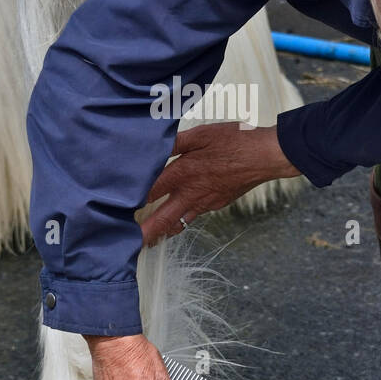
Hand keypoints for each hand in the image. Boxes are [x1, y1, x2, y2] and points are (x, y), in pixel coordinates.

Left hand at [140, 122, 299, 246]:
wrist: (265, 156)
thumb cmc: (235, 140)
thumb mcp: (201, 134)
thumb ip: (174, 142)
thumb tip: (150, 146)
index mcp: (183, 172)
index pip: (150, 193)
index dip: (131, 202)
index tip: (115, 210)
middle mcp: (191, 192)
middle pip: (162, 219)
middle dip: (145, 233)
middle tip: (129, 245)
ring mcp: (205, 202)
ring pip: (178, 222)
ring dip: (162, 231)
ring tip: (147, 240)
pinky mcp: (216, 204)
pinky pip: (194, 216)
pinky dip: (181, 221)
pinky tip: (175, 221)